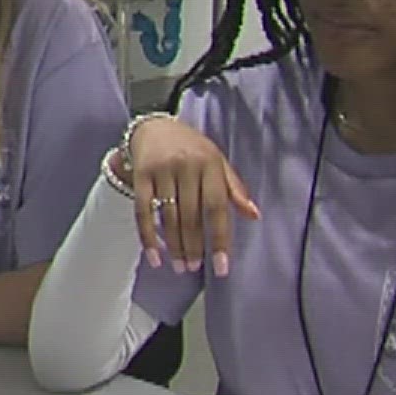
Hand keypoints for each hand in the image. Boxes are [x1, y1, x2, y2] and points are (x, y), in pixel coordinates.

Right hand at [121, 118, 258, 275]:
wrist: (155, 126)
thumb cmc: (192, 148)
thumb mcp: (217, 162)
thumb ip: (234, 189)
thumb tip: (254, 215)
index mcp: (211, 164)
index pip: (217, 207)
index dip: (219, 239)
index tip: (221, 267)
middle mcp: (187, 166)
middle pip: (191, 216)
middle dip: (193, 247)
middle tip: (193, 268)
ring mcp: (162, 170)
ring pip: (168, 217)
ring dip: (174, 246)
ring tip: (180, 266)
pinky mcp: (141, 175)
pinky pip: (143, 211)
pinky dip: (148, 237)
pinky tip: (155, 257)